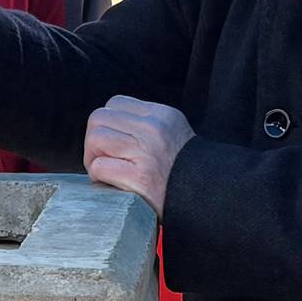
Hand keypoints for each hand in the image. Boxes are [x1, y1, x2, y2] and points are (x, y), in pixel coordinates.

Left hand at [84, 96, 194, 214]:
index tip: (114, 142)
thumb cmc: (182, 170)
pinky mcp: (141, 178)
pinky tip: (112, 184)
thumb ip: (144, 123)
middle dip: (94, 140)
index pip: (115, 103)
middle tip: (104, 158)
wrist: (208, 198)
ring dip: (93, 158)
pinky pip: (100, 167)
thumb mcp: (172, 132)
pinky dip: (99, 177)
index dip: (108, 123)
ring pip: (95, 139)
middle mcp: (155, 130)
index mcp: (162, 115)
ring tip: (107, 171)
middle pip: (98, 118)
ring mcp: (148, 153)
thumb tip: (107, 125)